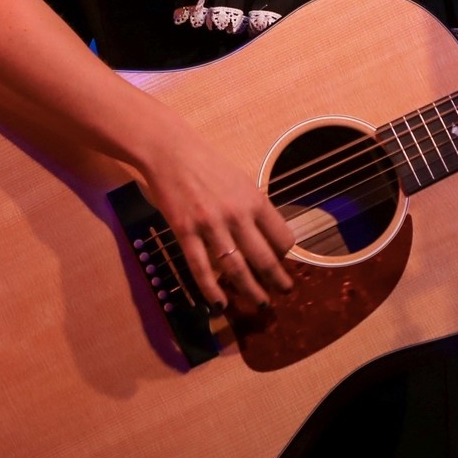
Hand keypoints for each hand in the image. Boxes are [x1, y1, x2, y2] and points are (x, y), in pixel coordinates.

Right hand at [133, 123, 297, 310]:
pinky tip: (220, 304)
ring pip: (235, 268)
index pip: (282, 237)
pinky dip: (211, 290)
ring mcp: (211, 225)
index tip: (282, 263)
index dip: (284, 254)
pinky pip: (201, 268)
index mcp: (255, 200)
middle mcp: (237, 215)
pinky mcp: (186, 232)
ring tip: (259, 304)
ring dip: (250, 291)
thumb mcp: (242, 182)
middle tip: (283, 294)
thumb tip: (267, 238)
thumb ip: (254, 209)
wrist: (172, 154)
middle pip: (264, 258)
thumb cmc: (210, 167)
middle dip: (276, 281)